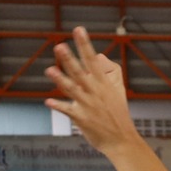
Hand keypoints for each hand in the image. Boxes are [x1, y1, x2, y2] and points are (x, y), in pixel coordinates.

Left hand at [45, 27, 135, 154]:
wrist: (122, 140)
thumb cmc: (118, 114)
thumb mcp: (119, 90)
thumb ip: (110, 71)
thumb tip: (99, 56)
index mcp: (103, 83)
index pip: (92, 60)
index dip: (85, 44)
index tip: (78, 30)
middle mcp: (94, 92)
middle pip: (80, 72)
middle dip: (70, 59)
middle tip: (59, 46)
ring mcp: (88, 105)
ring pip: (72, 89)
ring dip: (60, 80)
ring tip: (50, 70)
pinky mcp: (82, 119)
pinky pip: (68, 111)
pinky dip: (58, 106)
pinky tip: (48, 101)